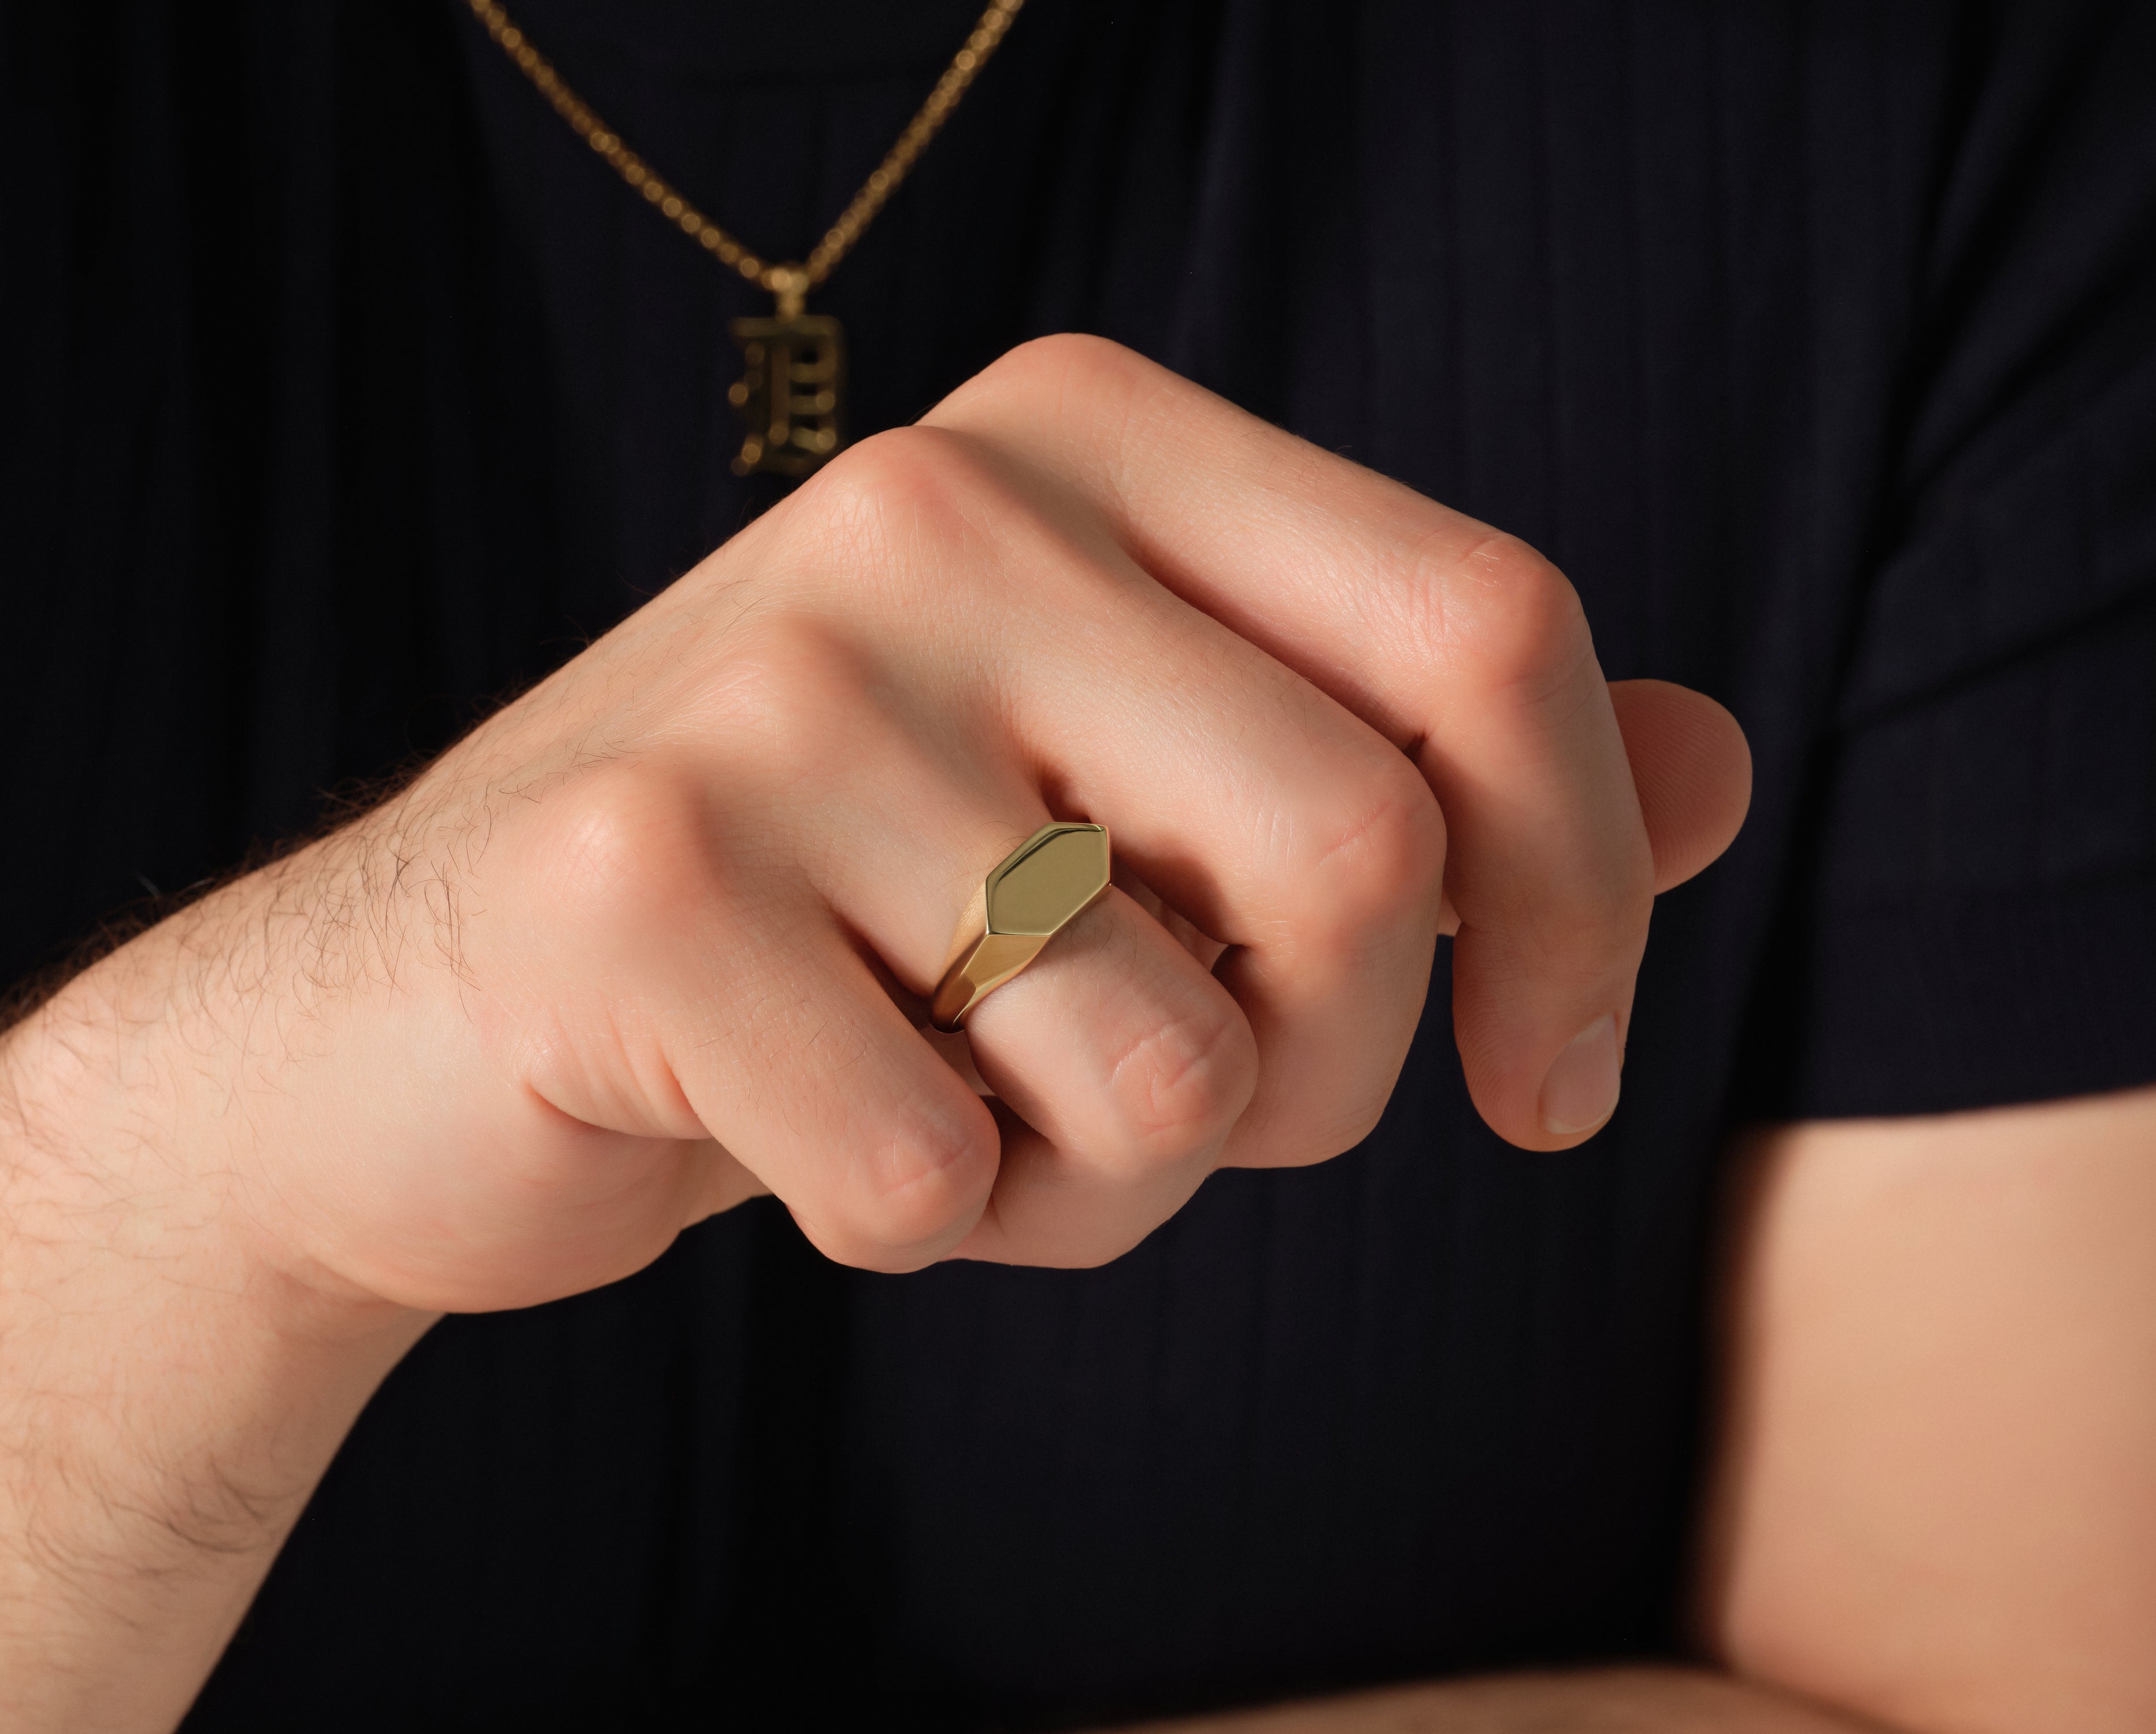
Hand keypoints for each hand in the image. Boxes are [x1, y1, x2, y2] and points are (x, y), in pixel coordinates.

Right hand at [127, 335, 1746, 1312]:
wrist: (437, 1020)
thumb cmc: (851, 915)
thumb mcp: (1145, 800)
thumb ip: (1422, 768)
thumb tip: (1718, 763)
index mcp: (1087, 440)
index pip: (1488, 630)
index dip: (1585, 893)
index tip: (1543, 1075)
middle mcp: (937, 508)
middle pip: (1363, 863)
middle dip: (1322, 1082)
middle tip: (1181, 1111)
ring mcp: (770, 686)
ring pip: (1166, 1065)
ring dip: (1109, 1183)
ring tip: (959, 1101)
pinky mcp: (630, 882)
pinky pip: (941, 1178)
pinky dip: (928, 1233)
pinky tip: (810, 1140)